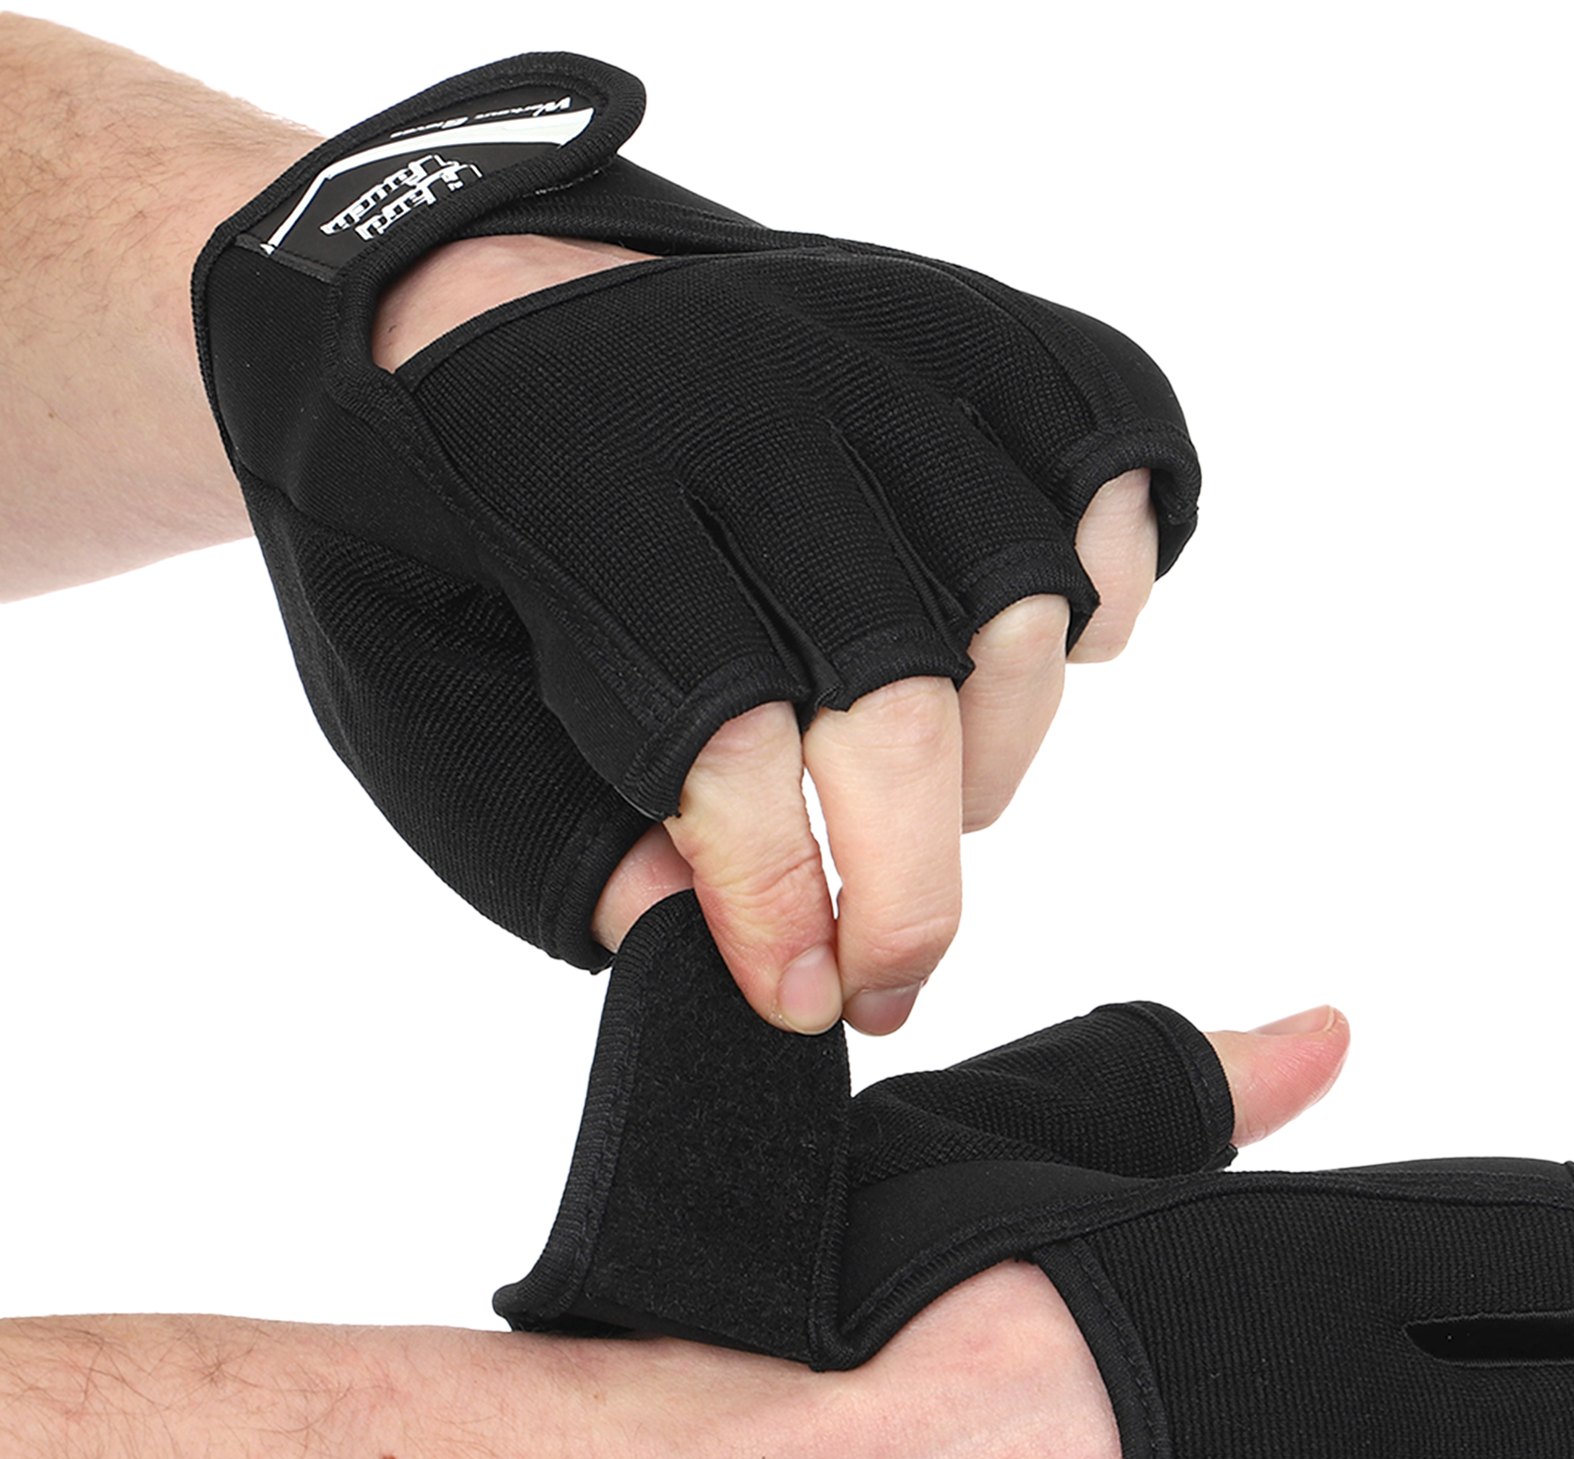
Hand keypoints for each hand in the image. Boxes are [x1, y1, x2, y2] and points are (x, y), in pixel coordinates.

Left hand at [198, 56, 1200, 997]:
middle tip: (881, 972)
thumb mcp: (417, 702)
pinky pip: (1108, 462)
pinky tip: (1023, 650)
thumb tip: (721, 947)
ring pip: (1021, 600)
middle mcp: (744, 405)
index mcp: (574, 490)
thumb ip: (552, 841)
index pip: (723, 734)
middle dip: (907, 885)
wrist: (467, 298)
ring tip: (927, 805)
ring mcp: (869, 352)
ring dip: (996, 755)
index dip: (777, 903)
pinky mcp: (964, 327)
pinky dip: (1106, 579)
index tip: (800, 998)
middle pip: (896, 692)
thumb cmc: (446, 531)